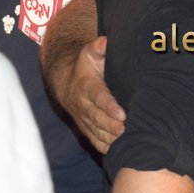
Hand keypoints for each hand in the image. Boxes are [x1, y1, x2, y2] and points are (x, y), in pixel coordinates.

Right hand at [63, 36, 125, 153]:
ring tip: (126, 141)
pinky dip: (106, 148)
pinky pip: (95, 141)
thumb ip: (97, 48)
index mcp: (86, 87)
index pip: (99, 98)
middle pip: (98, 118)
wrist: (66, 84)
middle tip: (127, 129)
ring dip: (111, 138)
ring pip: (97, 132)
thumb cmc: (86, 67)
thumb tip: (104, 41)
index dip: (109, 106)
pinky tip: (119, 151)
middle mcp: (84, 106)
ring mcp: (84, 120)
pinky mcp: (87, 129)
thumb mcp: (89, 54)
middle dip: (112, 125)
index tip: (122, 113)